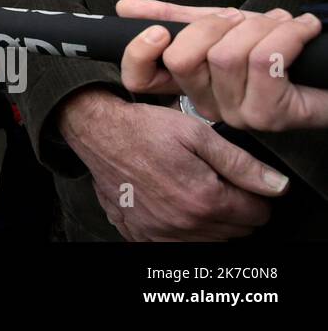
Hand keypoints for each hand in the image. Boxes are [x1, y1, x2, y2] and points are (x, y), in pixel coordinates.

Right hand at [56, 88, 286, 239]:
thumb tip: (277, 186)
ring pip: (211, 242)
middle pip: (236, 232)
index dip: (254, 194)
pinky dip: (184, 231)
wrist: (98, 133)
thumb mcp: (198, 134)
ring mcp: (162, 234)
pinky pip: (178, 246)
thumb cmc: (143, 129)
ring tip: (195, 191)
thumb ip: (242, 164)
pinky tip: (174, 206)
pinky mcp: (143, 235)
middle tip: (216, 181)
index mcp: (204, 199)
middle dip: (235, 209)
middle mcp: (185, 224)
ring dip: (212, 222)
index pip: (257, 214)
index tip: (240, 179)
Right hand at [119, 0, 327, 130]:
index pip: (138, 80)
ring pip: (227, 57)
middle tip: (242, 18)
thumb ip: (176, 18)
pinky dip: (288, 34)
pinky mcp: (271, 116)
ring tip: (282, 24)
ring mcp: (238, 115)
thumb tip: (124, 6)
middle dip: (215, 24)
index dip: (139, 53)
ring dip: (261, 26)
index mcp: (188, 84)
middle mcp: (207, 105)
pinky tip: (302, 29)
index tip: (158, 31)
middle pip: (182, 58)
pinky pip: (265, 62)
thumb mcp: (221, 26)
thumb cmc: (277, 50)